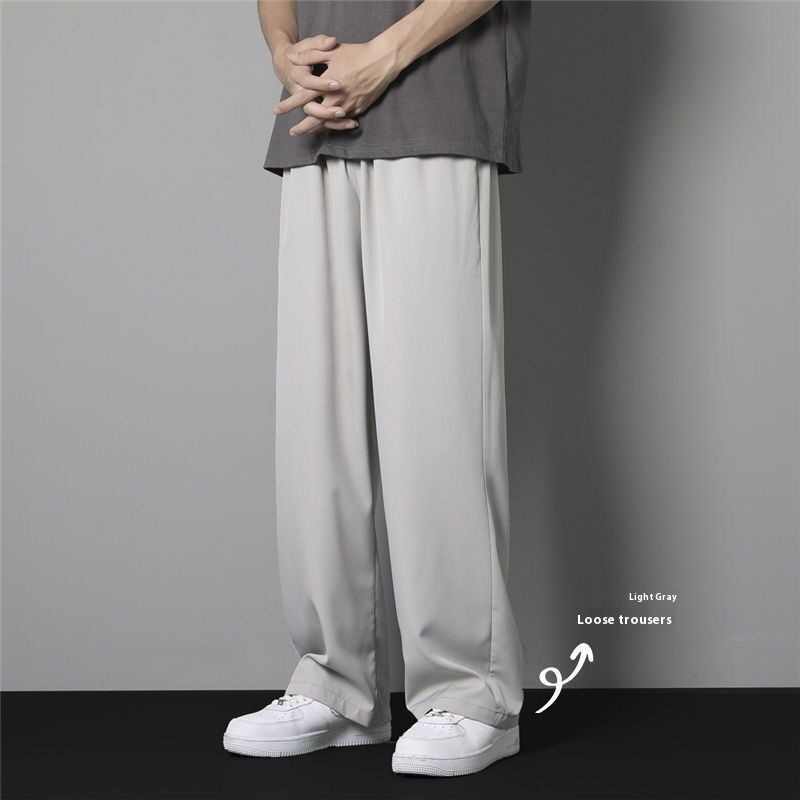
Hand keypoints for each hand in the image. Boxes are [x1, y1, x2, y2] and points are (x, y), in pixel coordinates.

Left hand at [276, 39, 401, 135]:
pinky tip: (329, 125)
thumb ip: (310, 55)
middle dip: (303, 127)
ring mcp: (349, 106)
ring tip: (309, 131)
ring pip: (330, 122)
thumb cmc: (357, 54)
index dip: (289, 105)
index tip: (277, 111)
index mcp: (327, 85)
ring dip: (318, 128)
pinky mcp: (359, 108)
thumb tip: (291, 57)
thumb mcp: (331, 51)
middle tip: (292, 132)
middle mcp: (337, 99)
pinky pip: (344, 120)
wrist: (383, 61)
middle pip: (315, 118)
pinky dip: (335, 124)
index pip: (303, 97)